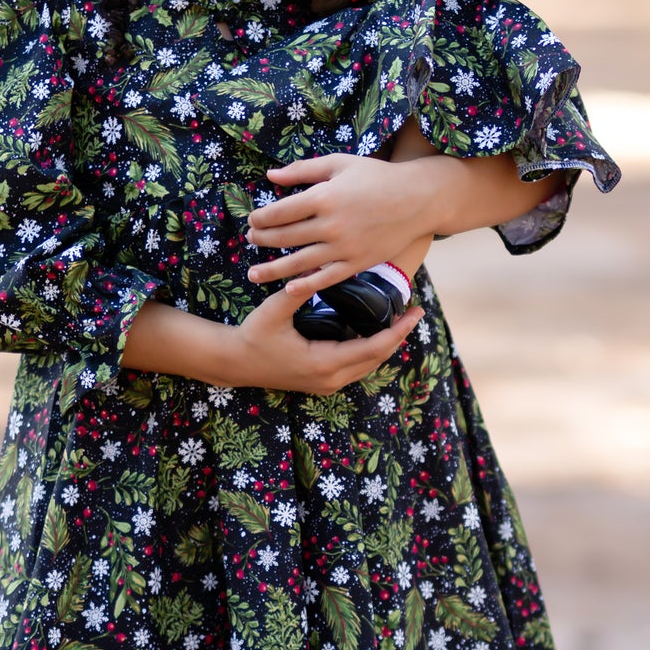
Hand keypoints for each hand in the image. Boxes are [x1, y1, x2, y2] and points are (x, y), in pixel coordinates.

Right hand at [222, 284, 423, 394]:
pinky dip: (370, 350)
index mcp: (324, 363)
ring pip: (368, 365)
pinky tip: (376, 331)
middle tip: (414, 310)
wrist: (234, 363)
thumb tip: (320, 265)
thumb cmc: (253, 335)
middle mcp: (330, 379)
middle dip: (398, 335)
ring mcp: (327, 384)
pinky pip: (356, 367)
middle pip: (377, 358)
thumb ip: (299, 289)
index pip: (373, 348)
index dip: (398, 330)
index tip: (415, 312)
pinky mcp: (322, 383)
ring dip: (386, 344)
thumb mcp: (275, 310)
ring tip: (400, 319)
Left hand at [246, 154, 438, 294]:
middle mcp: (330, 225)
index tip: (252, 220)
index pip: (279, 212)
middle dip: (262, 239)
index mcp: (322, 197)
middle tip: (251, 239)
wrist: (417, 199)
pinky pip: (326, 278)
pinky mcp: (357, 263)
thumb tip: (270, 176)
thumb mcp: (339, 164)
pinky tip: (288, 289)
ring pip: (298, 262)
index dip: (260, 218)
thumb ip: (303, 170)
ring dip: (272, 269)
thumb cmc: (376, 177)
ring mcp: (343, 247)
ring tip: (253, 274)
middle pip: (284, 237)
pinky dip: (305, 285)